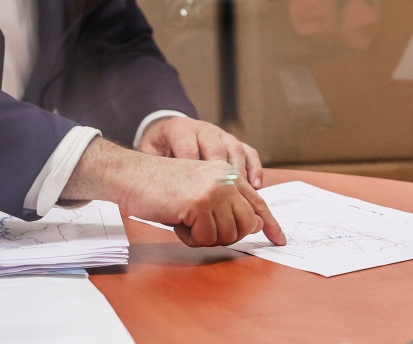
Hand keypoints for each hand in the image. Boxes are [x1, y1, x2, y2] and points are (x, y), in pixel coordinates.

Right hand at [63, 138, 286, 247]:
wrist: (133, 175)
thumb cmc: (162, 185)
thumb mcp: (199, 190)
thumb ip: (227, 204)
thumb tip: (254, 224)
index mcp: (227, 174)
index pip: (257, 201)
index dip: (269, 223)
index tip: (279, 239)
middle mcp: (225, 179)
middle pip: (245, 225)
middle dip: (226, 236)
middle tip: (202, 229)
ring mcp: (213, 191)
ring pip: (227, 234)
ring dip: (205, 237)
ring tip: (187, 222)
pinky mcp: (198, 204)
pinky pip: (205, 239)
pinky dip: (190, 238)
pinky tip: (178, 223)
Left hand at [137, 116, 264, 188]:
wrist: (168, 129)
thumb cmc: (159, 147)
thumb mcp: (149, 152)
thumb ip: (153, 166)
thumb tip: (157, 189)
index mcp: (181, 130)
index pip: (189, 149)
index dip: (193, 171)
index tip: (194, 194)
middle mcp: (204, 130)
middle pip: (217, 149)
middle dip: (221, 175)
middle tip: (222, 200)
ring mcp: (221, 135)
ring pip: (235, 150)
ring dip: (240, 174)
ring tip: (242, 197)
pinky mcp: (232, 142)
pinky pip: (248, 152)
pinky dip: (254, 168)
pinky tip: (255, 187)